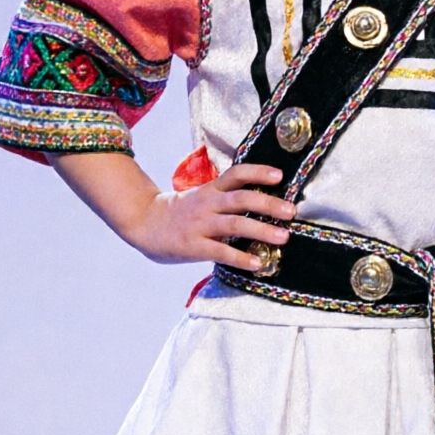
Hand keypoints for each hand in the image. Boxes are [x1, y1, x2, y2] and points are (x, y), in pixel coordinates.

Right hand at [123, 162, 293, 268]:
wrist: (143, 223)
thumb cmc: (182, 212)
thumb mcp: (203, 197)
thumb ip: (228, 198)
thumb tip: (268, 202)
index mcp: (211, 189)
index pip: (236, 174)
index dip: (258, 172)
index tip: (280, 175)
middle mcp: (207, 203)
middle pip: (241, 199)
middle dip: (268, 204)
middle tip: (291, 211)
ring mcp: (200, 224)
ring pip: (235, 224)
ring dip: (262, 230)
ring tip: (284, 237)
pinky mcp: (194, 246)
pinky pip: (221, 251)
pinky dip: (242, 258)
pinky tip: (258, 263)